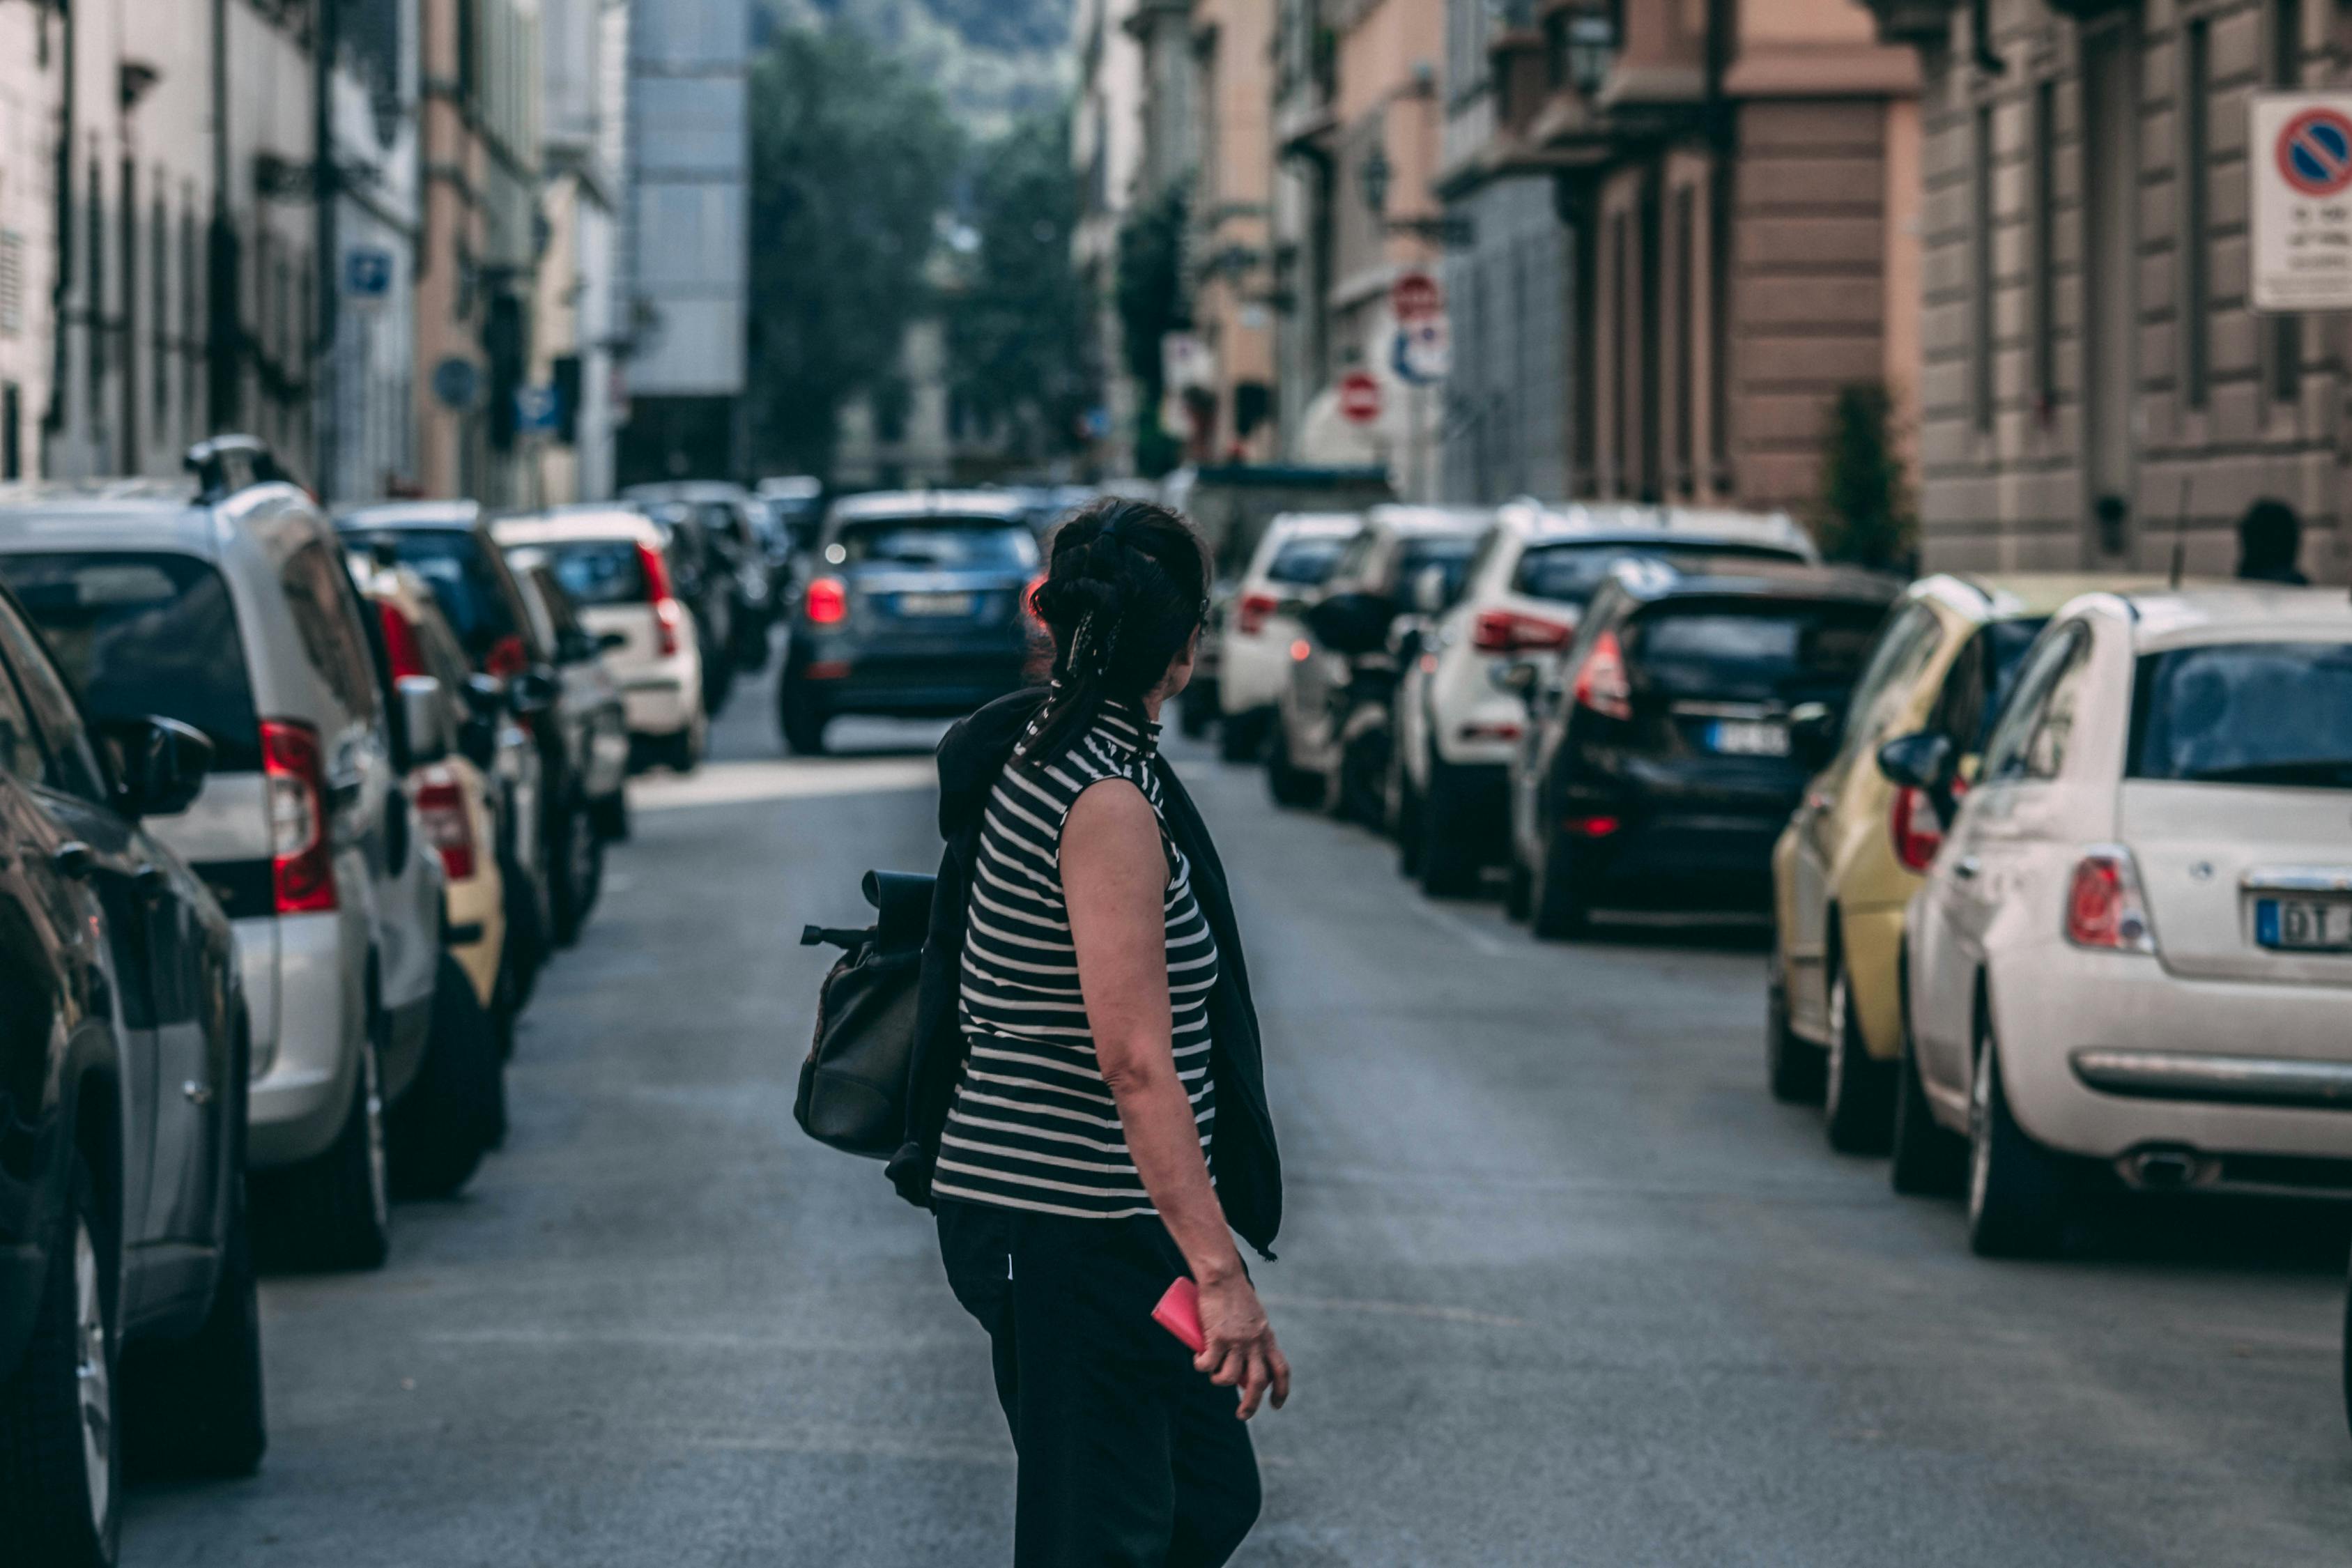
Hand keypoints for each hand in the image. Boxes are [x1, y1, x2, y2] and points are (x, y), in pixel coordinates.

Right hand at [1193, 1272, 1290, 1418]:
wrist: (1223, 1277)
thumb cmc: (1236, 1294)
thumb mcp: (1253, 1318)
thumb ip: (1253, 1335)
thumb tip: (1243, 1358)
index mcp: (1267, 1338)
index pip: (1281, 1370)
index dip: (1281, 1391)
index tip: (1276, 1405)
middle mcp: (1255, 1342)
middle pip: (1258, 1382)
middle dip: (1251, 1404)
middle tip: (1242, 1415)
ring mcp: (1237, 1341)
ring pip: (1230, 1377)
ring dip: (1220, 1382)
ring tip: (1213, 1376)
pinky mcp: (1217, 1337)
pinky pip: (1209, 1364)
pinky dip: (1202, 1367)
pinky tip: (1198, 1363)